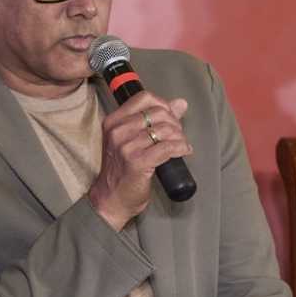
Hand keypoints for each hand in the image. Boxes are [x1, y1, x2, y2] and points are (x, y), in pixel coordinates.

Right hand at [87, 91, 191, 230]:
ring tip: (181, 145)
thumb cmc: (122, 169)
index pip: (144, 98)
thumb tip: (181, 103)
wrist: (111, 198)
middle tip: (178, 136)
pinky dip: (181, 148)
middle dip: (175, 123)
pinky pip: (167, 147)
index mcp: (114, 121)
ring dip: (180, 137)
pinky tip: (184, 151)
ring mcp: (126, 146)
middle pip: (158, 113)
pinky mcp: (137, 162)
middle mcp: (117, 131)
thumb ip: (155, 120)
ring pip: (164, 130)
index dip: (164, 105)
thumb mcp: (132, 140)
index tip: (171, 118)